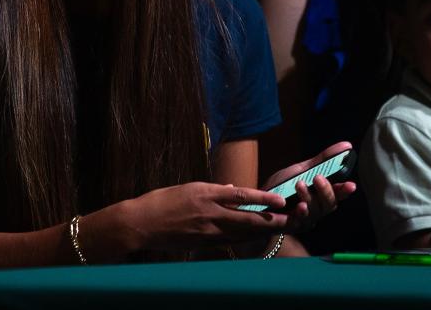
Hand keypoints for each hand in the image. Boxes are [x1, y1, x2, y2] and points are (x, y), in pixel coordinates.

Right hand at [124, 181, 287, 251]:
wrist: (140, 224)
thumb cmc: (159, 202)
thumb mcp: (186, 188)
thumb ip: (211, 190)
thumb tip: (231, 189)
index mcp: (204, 192)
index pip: (239, 194)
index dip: (262, 197)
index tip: (279, 199)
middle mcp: (208, 212)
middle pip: (246, 218)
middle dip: (270, 220)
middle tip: (290, 219)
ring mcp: (206, 230)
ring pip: (241, 232)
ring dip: (262, 232)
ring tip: (280, 229)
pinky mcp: (202, 243)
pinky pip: (228, 241)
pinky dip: (244, 239)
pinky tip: (256, 239)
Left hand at [261, 141, 356, 232]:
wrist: (258, 201)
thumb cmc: (282, 186)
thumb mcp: (302, 170)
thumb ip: (322, 160)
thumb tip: (346, 145)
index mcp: (321, 195)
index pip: (338, 193)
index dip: (345, 190)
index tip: (351, 185)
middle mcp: (317, 209)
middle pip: (329, 204)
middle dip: (326, 191)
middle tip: (318, 177)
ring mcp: (305, 219)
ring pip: (315, 212)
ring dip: (309, 197)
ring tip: (299, 184)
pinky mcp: (292, 227)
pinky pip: (300, 222)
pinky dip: (301, 214)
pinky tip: (298, 206)